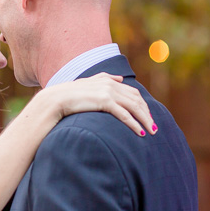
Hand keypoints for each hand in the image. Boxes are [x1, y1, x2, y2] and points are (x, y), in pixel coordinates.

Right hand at [42, 72, 156, 136]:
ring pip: (134, 107)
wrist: (55, 99)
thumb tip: (120, 78)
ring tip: (151, 131)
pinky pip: (124, 115)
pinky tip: (139, 133)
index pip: (133, 92)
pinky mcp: (104, 101)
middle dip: (147, 113)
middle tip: (154, 126)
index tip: (147, 116)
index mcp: (108, 80)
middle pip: (137, 100)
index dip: (143, 104)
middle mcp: (111, 84)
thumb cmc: (68, 95)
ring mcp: (108, 92)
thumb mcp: (88, 83)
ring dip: (145, 120)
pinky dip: (134, 124)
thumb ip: (104, 78)